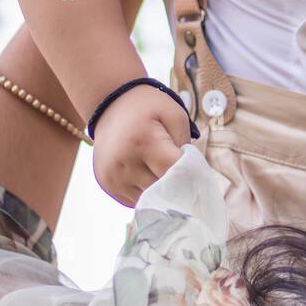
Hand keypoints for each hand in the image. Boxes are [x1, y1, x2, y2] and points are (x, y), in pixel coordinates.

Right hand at [91, 84, 194, 207]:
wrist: (109, 105)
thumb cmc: (148, 108)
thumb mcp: (175, 114)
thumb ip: (186, 144)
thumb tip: (190, 174)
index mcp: (143, 142)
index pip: (173, 172)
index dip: (189, 175)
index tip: (198, 174)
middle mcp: (123, 163)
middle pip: (161, 190)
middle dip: (176, 186)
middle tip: (184, 175)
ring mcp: (113, 177)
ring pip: (149, 200)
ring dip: (160, 192)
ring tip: (162, 171)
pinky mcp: (107, 185)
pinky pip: (135, 200)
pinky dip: (146, 193)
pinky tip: (148, 175)